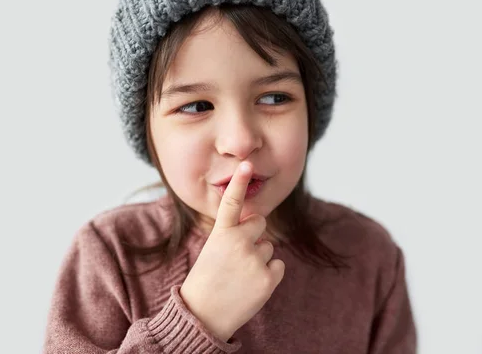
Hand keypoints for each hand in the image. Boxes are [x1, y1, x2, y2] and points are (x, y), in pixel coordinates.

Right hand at [179, 161, 285, 341]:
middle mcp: (238, 243)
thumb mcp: (212, 250)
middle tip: (237, 255)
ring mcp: (254, 260)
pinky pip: (278, 265)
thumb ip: (232, 234)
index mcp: (220, 234)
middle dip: (253, 235)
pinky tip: (252, 284)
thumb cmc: (207, 280)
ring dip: (259, 257)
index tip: (246, 164)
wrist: (203, 316)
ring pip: (269, 246)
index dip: (238, 182)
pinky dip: (268, 274)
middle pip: (260, 223)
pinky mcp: (268, 278)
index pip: (231, 203)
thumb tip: (256, 224)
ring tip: (240, 275)